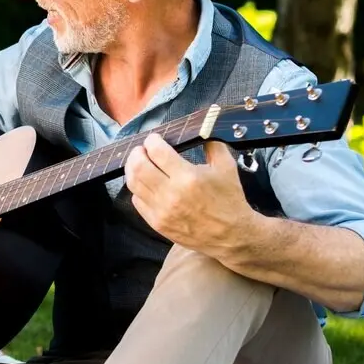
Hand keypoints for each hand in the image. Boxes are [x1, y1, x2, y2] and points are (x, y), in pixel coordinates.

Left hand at [124, 134, 254, 256]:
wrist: (232, 235)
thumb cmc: (229, 199)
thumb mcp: (227, 167)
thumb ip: (212, 144)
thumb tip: (201, 128)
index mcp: (188, 177)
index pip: (157, 151)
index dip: (152, 141)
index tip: (154, 139)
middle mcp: (171, 194)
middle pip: (138, 166)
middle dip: (137, 152)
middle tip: (142, 149)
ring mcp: (162, 210)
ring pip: (133, 183)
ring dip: (132, 169)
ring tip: (139, 163)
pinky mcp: (157, 223)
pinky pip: (137, 201)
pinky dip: (138, 188)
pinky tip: (145, 183)